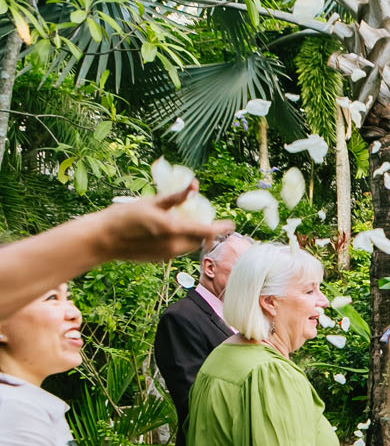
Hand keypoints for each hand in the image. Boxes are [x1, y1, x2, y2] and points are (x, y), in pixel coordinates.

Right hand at [93, 185, 233, 262]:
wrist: (102, 239)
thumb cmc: (124, 216)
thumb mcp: (151, 202)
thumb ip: (176, 197)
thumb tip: (194, 186)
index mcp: (173, 230)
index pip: (208, 231)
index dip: (222, 228)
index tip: (231, 224)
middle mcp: (173, 246)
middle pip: (201, 240)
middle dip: (207, 231)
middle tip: (201, 217)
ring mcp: (167, 255)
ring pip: (191, 246)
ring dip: (194, 236)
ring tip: (185, 222)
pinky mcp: (160, 260)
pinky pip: (179, 250)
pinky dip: (182, 241)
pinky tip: (170, 231)